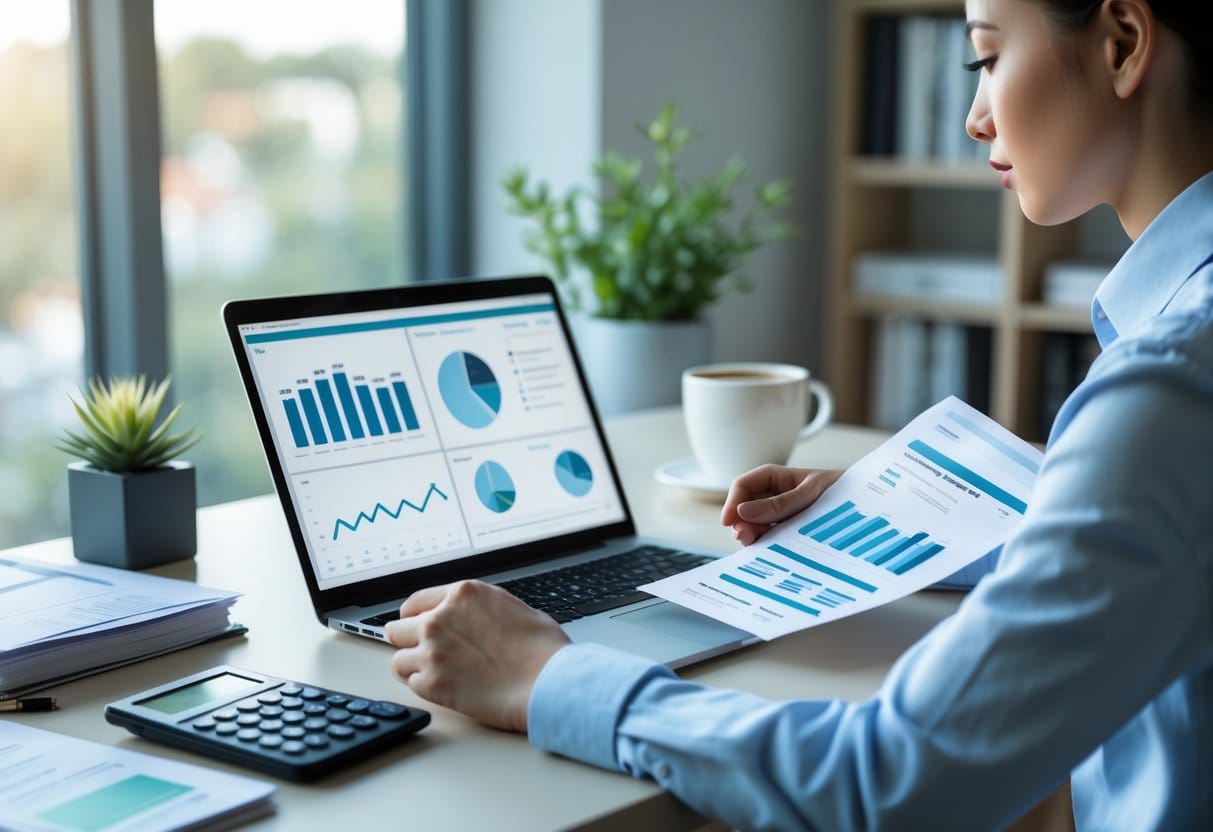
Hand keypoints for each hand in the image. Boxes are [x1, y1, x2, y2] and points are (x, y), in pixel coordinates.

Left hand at [385, 580, 570, 732]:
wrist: (546, 682)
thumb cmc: (542, 649)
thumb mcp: (514, 608)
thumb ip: (484, 609)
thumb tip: (479, 617)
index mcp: (463, 595)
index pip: (415, 602)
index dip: (414, 618)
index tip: (415, 627)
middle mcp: (440, 618)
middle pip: (397, 629)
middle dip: (408, 642)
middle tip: (420, 653)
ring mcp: (432, 651)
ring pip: (398, 660)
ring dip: (413, 667)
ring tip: (434, 675)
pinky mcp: (432, 683)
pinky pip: (412, 684)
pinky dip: (424, 688)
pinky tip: (444, 689)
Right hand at [720, 464, 843, 545]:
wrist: (866, 506)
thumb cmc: (842, 490)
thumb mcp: (810, 493)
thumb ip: (778, 503)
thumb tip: (743, 511)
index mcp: (775, 478)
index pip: (743, 485)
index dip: (732, 502)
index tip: (728, 521)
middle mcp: (773, 496)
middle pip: (744, 508)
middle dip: (739, 522)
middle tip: (743, 537)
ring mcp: (779, 515)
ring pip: (753, 525)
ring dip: (750, 535)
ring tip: (755, 544)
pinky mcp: (787, 532)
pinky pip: (768, 537)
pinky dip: (763, 544)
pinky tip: (766, 550)